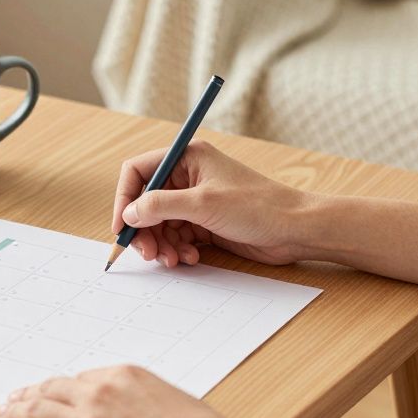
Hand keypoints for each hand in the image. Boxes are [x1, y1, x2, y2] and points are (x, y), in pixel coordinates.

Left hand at [0, 366, 277, 417]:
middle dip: (31, 393)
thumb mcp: (176, 402)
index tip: (53, 392)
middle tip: (16, 397)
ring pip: (36, 412)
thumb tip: (141, 413)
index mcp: (125, 375)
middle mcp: (99, 394)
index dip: (63, 389)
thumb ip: (148, 401)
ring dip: (15, 412)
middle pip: (53, 390)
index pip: (82, 379)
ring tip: (3, 414)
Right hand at [112, 141, 315, 267]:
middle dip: (144, 229)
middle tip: (147, 253)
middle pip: (145, 202)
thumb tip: (129, 213)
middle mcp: (188, 176)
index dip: (124, 198)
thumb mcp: (203, 204)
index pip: (138, 172)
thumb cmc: (257, 206)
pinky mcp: (204, 223)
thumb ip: (160, 206)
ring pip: (159, 224)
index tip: (122, 226)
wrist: (295, 230)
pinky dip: (177, 250)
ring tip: (173, 259)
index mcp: (187, 157)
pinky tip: (190, 258)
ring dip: (161, 244)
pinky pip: (176, 237)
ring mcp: (196, 201)